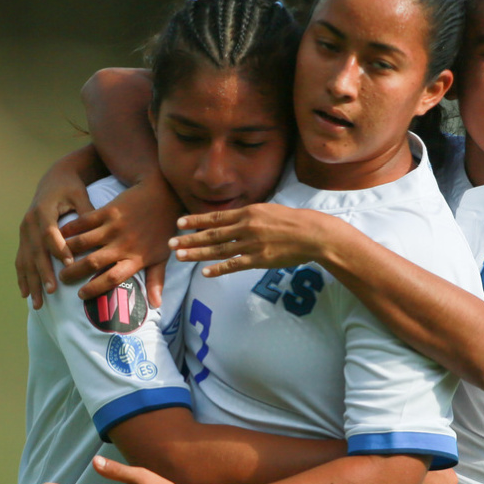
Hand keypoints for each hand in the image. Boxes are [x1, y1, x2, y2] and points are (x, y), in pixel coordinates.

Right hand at [17, 155, 94, 308]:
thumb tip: (99, 230)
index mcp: (44, 210)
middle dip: (43, 273)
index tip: (70, 264)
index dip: (58, 249)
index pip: (50, 233)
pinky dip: (22, 278)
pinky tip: (25, 294)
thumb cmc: (71, 187)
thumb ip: (87, 213)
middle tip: (52, 291)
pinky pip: (20, 260)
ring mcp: (23, 231)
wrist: (54, 179)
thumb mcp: (80, 195)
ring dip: (31, 282)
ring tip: (37, 303)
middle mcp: (29, 221)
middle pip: (35, 250)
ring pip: (26, 260)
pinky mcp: (23, 238)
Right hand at [58, 177, 180, 307]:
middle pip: (93, 262)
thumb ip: (157, 280)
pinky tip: (59, 234)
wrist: (164, 193)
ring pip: (84, 242)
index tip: (81, 295)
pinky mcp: (109, 211)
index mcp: (136, 258)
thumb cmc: (163, 228)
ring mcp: (115, 227)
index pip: (112, 279)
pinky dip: (70, 228)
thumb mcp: (163, 256)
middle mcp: (124, 244)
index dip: (95, 288)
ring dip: (67, 251)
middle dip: (73, 272)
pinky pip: (84, 222)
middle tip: (61, 278)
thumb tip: (155, 305)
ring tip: (56, 258)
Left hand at [171, 203, 347, 277]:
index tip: (179, 222)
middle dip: (189, 238)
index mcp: (248, 212)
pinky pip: (234, 265)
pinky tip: (205, 272)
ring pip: (218, 250)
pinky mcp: (259, 259)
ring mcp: (252, 244)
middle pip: (212, 234)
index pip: (216, 217)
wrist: (313, 234)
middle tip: (170, 243)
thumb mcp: (267, 211)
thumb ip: (248, 215)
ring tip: (180, 257)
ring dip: (197, 254)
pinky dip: (218, 268)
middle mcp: (246, 226)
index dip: (196, 220)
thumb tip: (231, 220)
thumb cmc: (292, 221)